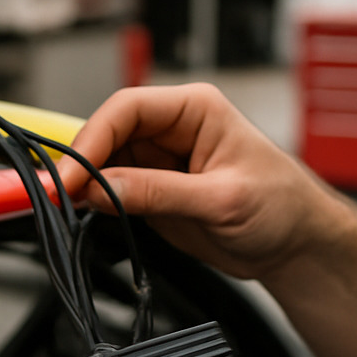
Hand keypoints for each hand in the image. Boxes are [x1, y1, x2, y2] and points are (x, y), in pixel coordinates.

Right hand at [60, 83, 348, 280]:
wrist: (296, 247)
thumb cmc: (282, 207)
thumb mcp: (222, 200)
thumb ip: (160, 193)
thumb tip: (104, 189)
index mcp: (194, 109)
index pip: (127, 109)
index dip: (93, 138)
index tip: (73, 174)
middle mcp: (172, 129)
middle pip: (107, 133)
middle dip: (81, 162)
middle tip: (60, 194)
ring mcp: (160, 161)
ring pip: (103, 162)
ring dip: (84, 184)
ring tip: (68, 207)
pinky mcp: (153, 191)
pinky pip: (111, 190)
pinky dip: (94, 202)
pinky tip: (85, 214)